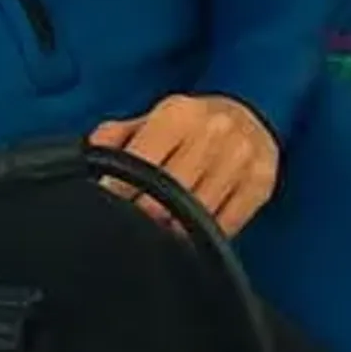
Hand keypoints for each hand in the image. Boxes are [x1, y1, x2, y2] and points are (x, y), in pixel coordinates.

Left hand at [90, 92, 282, 235]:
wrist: (251, 113)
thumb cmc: (191, 124)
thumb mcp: (152, 118)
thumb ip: (116, 136)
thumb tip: (89, 157)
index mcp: (178, 114)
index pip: (140, 164)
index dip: (117, 194)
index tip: (104, 211)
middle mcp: (213, 133)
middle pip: (167, 195)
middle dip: (143, 219)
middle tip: (128, 231)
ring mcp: (241, 160)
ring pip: (197, 214)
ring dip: (171, 233)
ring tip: (156, 238)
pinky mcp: (261, 184)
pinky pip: (226, 225)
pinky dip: (203, 236)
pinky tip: (187, 237)